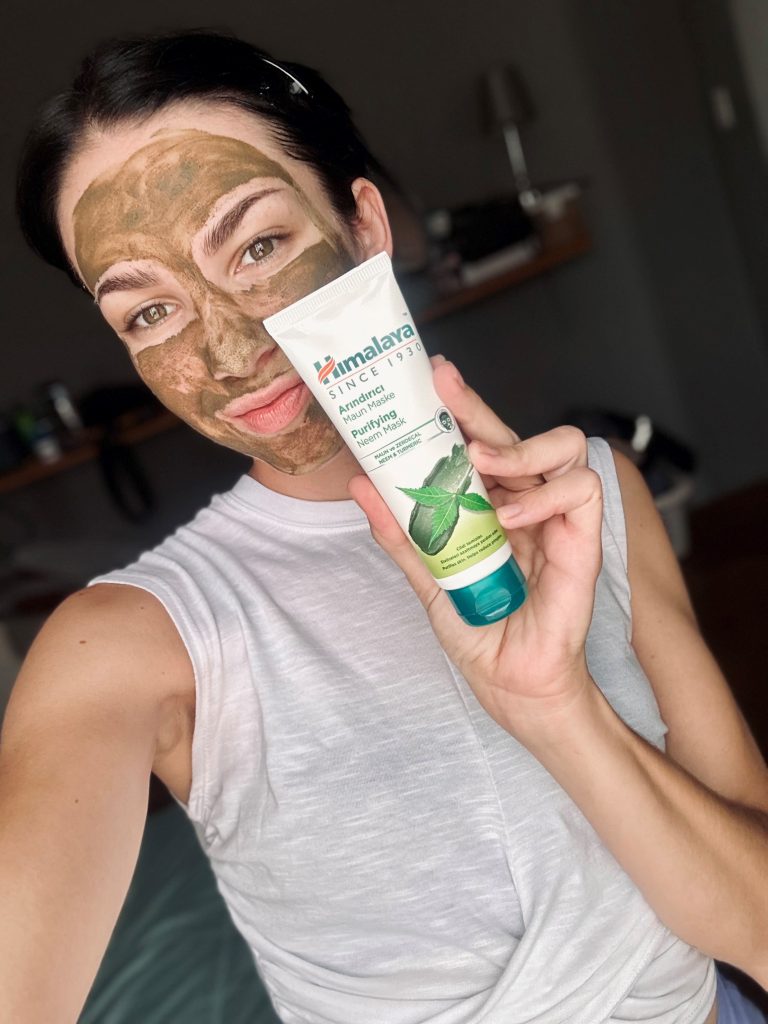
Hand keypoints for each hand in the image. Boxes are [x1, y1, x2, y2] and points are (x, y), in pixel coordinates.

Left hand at [348, 360, 603, 736]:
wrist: (510, 682)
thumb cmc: (479, 630)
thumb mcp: (429, 576)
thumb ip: (401, 532)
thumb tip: (361, 484)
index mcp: (492, 505)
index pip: (479, 445)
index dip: (459, 412)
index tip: (428, 381)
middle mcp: (526, 503)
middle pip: (511, 435)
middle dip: (476, 406)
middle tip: (443, 385)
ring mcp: (556, 518)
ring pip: (563, 447)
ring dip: (518, 448)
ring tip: (480, 463)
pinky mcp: (584, 539)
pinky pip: (580, 491)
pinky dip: (546, 496)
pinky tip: (511, 518)